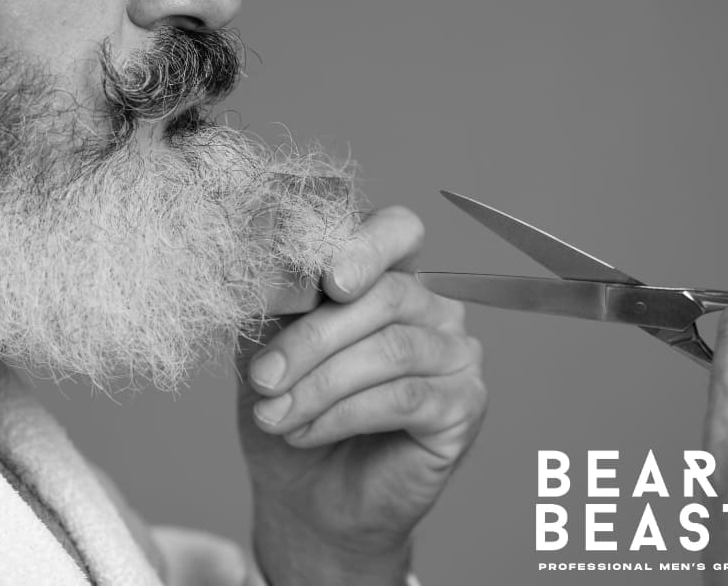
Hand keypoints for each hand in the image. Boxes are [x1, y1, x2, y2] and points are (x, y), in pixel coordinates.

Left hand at [235, 206, 486, 584]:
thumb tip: (273, 264)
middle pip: (385, 295)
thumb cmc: (289, 410)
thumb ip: (274, 300)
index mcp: (389, 276)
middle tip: (263, 377)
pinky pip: (404, 398)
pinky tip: (306, 432)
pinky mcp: (463, 406)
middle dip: (312, 338)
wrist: (303, 495)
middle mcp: (433, 308)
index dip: (364, 246)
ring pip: (391, 350)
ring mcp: (455, 356)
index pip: (397, 231)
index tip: (325, 280)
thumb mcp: (265, 346)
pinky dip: (344, 415)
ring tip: (274, 415)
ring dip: (320, 384)